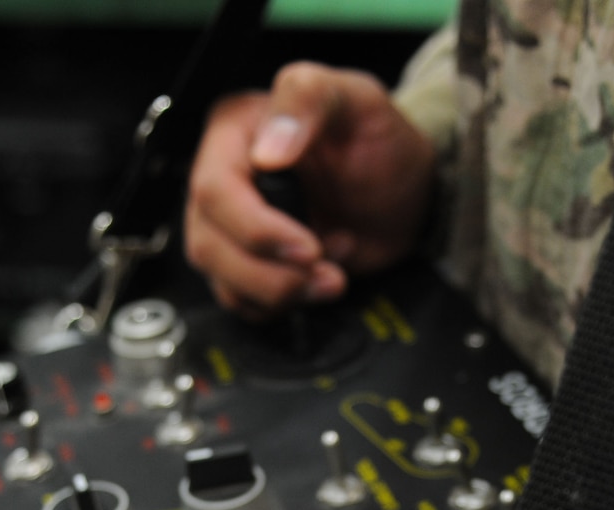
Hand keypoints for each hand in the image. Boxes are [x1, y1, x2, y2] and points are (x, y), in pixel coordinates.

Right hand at [186, 62, 436, 317]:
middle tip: (325, 268)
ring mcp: (230, 227)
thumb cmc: (378, 141)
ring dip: (279, 292)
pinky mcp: (248, 264)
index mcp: (234, 131)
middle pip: (209, 243)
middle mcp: (221, 178)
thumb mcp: (356, 100)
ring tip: (332, 278)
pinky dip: (280, 306)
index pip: (214, 191)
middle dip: (270, 271)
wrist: (404, 192)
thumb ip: (308, 100)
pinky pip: (239, 301)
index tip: (309, 246)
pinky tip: (317, 282)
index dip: (256, 229)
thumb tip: (267, 152)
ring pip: (221, 279)